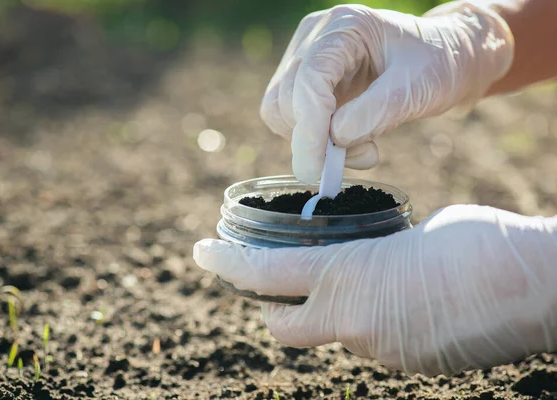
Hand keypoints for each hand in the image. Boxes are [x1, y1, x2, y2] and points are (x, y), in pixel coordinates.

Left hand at [194, 205, 556, 375]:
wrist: (536, 287)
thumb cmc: (478, 244)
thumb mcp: (410, 236)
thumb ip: (374, 253)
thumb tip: (367, 264)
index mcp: (348, 277)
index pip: (263, 275)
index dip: (225, 264)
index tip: (200, 252)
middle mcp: (353, 323)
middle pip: (280, 324)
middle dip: (265, 305)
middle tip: (269, 278)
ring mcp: (379, 352)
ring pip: (329, 334)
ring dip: (326, 312)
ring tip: (351, 280)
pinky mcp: (407, 366)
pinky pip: (369, 345)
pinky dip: (366, 324)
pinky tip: (394, 302)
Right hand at [260, 1, 513, 183]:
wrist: (446, 58)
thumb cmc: (439, 64)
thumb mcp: (419, 86)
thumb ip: (378, 111)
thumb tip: (335, 138)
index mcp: (345, 26)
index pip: (309, 78)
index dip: (309, 128)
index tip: (318, 169)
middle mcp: (316, 38)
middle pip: (285, 99)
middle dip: (314, 140)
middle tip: (363, 157)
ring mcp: (307, 59)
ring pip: (280, 112)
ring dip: (313, 144)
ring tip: (362, 148)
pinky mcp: (307, 84)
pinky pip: (291, 120)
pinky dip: (314, 142)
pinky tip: (350, 142)